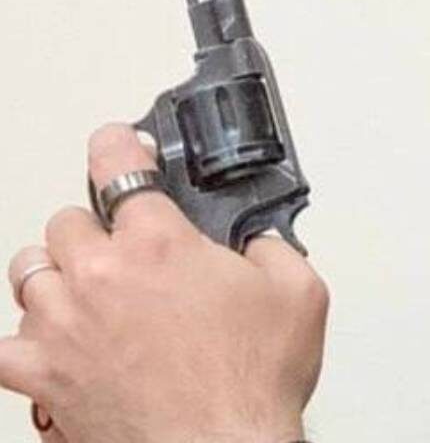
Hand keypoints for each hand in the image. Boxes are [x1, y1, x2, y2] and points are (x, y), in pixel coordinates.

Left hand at [0, 124, 328, 442]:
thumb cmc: (249, 385)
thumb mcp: (300, 292)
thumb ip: (274, 246)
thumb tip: (259, 239)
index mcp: (159, 244)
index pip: (118, 163)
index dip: (120, 144)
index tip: (122, 144)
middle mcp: (101, 276)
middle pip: (66, 220)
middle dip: (95, 226)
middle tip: (123, 242)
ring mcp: (64, 326)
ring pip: (27, 271)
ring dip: (55, 271)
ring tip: (81, 283)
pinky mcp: (44, 377)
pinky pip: (5, 345)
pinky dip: (23, 338)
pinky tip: (43, 338)